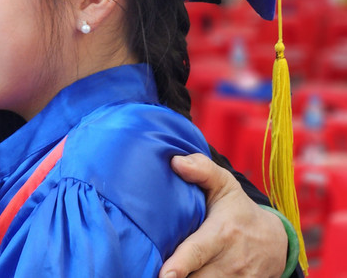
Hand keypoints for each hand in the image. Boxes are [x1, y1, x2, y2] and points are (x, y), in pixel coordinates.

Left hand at [159, 153, 287, 277]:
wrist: (276, 243)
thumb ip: (202, 170)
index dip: (180, 265)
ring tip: (164, 273)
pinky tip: (185, 277)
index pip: (197, 253)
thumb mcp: (225, 185)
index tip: (164, 274)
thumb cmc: (239, 210)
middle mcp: (230, 262)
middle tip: (150, 270)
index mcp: (222, 234)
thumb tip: (175, 161)